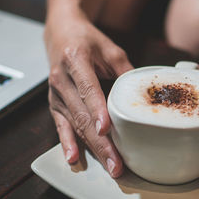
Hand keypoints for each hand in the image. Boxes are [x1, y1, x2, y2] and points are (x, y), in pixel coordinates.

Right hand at [44, 8, 132, 177]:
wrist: (60, 33)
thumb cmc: (85, 40)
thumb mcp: (109, 48)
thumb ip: (125, 71)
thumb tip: (145, 94)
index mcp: (75, 60)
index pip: (87, 88)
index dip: (97, 109)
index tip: (106, 128)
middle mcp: (61, 79)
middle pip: (81, 114)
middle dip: (99, 141)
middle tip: (115, 161)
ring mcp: (56, 94)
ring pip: (74, 125)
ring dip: (91, 147)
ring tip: (108, 164)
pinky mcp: (54, 104)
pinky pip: (61, 126)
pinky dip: (67, 143)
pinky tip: (73, 158)